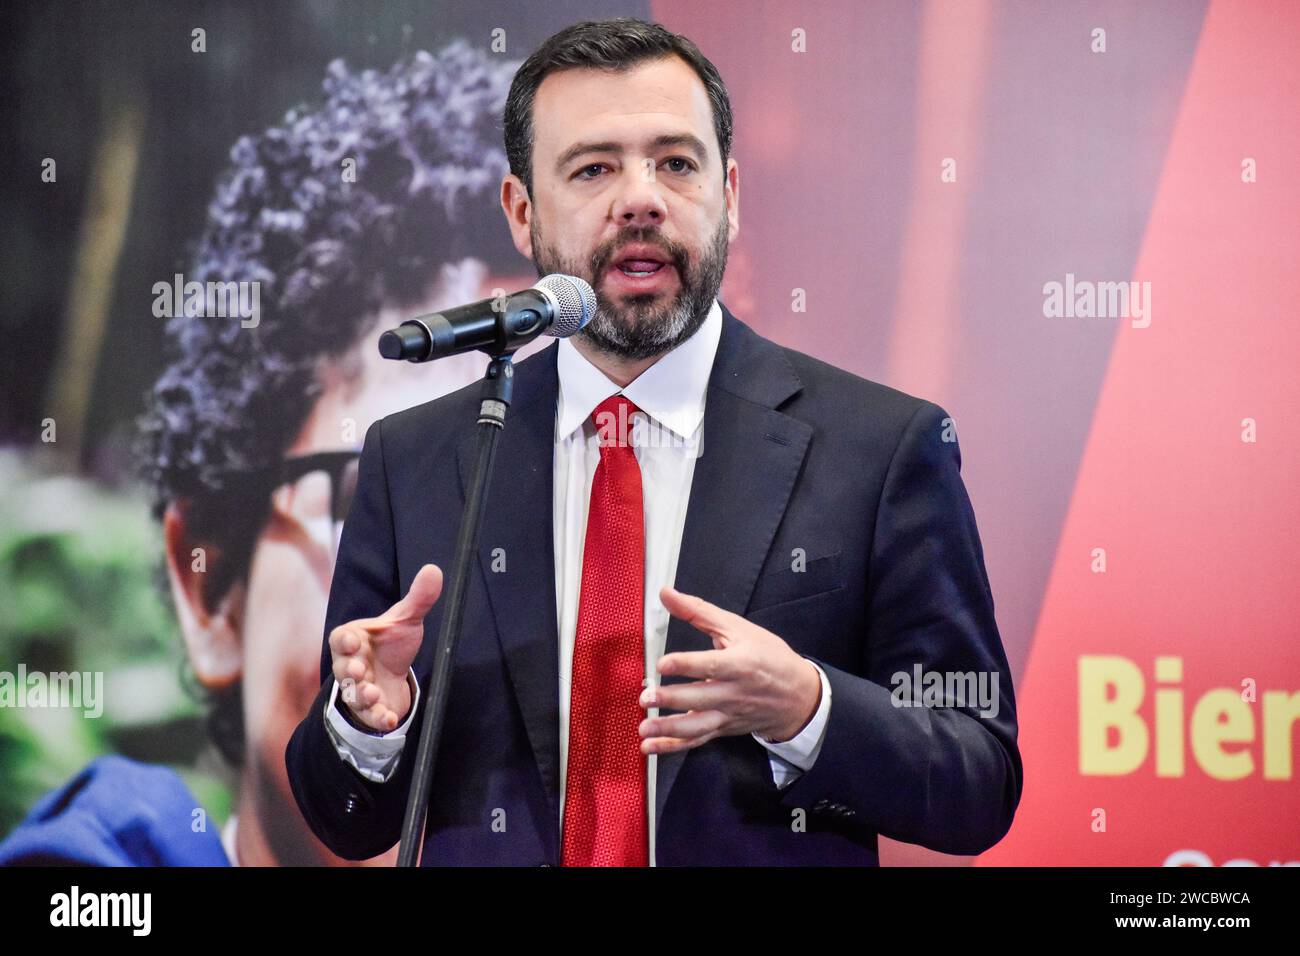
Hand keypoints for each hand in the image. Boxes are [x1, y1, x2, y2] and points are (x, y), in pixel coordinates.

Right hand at [328, 563, 442, 731]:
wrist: (395, 675)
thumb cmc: (391, 644)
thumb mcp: (406, 620)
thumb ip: (418, 598)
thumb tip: (434, 570)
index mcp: (353, 640)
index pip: (341, 638)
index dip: (345, 640)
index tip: (354, 639)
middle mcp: (350, 666)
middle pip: (342, 669)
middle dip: (349, 670)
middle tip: (358, 669)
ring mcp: (357, 689)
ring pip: (353, 695)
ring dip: (362, 695)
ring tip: (373, 693)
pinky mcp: (370, 710)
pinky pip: (370, 717)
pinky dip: (378, 719)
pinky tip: (389, 719)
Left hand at [638, 585, 821, 754]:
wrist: (798, 695)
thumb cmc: (768, 657)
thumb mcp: (738, 627)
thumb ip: (699, 611)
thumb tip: (667, 594)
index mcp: (740, 663)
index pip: (711, 665)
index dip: (686, 664)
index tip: (663, 664)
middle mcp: (734, 692)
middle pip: (701, 698)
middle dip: (672, 699)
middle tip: (645, 697)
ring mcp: (728, 714)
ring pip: (698, 726)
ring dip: (669, 729)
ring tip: (645, 727)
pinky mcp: (723, 728)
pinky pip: (697, 740)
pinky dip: (673, 746)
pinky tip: (651, 746)